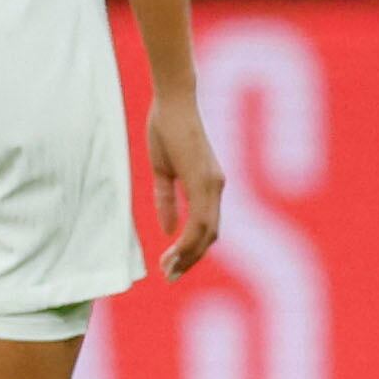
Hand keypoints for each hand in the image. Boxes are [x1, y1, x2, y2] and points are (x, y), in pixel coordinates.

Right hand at [146, 87, 224, 277]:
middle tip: (170, 277)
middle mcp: (216, 187)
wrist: (173, 101)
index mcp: (209, 185)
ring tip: (169, 270)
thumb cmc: (166, 130)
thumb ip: (166, 201)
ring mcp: (212, 184)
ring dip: (188, 255)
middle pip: (209, 236)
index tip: (172, 266)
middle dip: (190, 260)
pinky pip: (199, 219)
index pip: (206, 228)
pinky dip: (187, 240)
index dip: (191, 250)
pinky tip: (173, 253)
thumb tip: (168, 230)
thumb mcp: (163, 171)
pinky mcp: (203, 179)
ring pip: (206, 232)